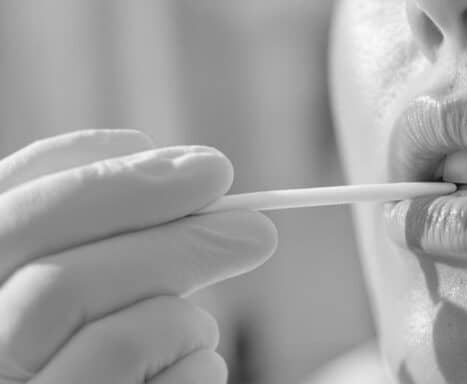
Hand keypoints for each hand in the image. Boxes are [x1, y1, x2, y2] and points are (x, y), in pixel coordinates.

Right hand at [0, 130, 277, 382]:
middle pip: (62, 285)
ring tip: (199, 327)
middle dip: (178, 246)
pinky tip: (193, 368)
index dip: (111, 184)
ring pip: (121, 342)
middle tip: (255, 228)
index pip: (10, 221)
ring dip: (186, 319)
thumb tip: (155, 155)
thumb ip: (84, 226)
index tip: (205, 169)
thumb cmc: (78, 345)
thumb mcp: (64, 280)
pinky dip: (199, 367)